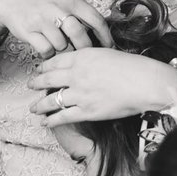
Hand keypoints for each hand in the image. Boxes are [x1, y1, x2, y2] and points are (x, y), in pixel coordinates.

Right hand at [0, 0, 111, 59]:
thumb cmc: (41, 1)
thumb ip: (80, 11)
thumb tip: (101, 32)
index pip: (96, 19)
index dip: (105, 36)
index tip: (109, 47)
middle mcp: (57, 8)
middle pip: (80, 36)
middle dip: (83, 48)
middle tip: (82, 52)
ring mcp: (42, 20)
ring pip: (62, 45)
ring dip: (61, 49)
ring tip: (57, 43)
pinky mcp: (29, 31)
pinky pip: (46, 50)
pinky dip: (47, 53)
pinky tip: (45, 47)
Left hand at [28, 48, 176, 124]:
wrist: (146, 83)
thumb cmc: (134, 66)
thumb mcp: (108, 53)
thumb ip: (91, 57)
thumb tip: (81, 61)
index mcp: (82, 56)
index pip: (55, 61)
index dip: (44, 67)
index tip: (39, 70)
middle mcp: (77, 74)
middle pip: (48, 79)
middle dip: (36, 83)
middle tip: (29, 85)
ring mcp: (80, 94)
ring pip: (52, 100)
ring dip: (40, 105)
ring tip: (33, 108)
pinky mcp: (88, 111)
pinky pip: (63, 117)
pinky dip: (51, 120)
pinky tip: (45, 122)